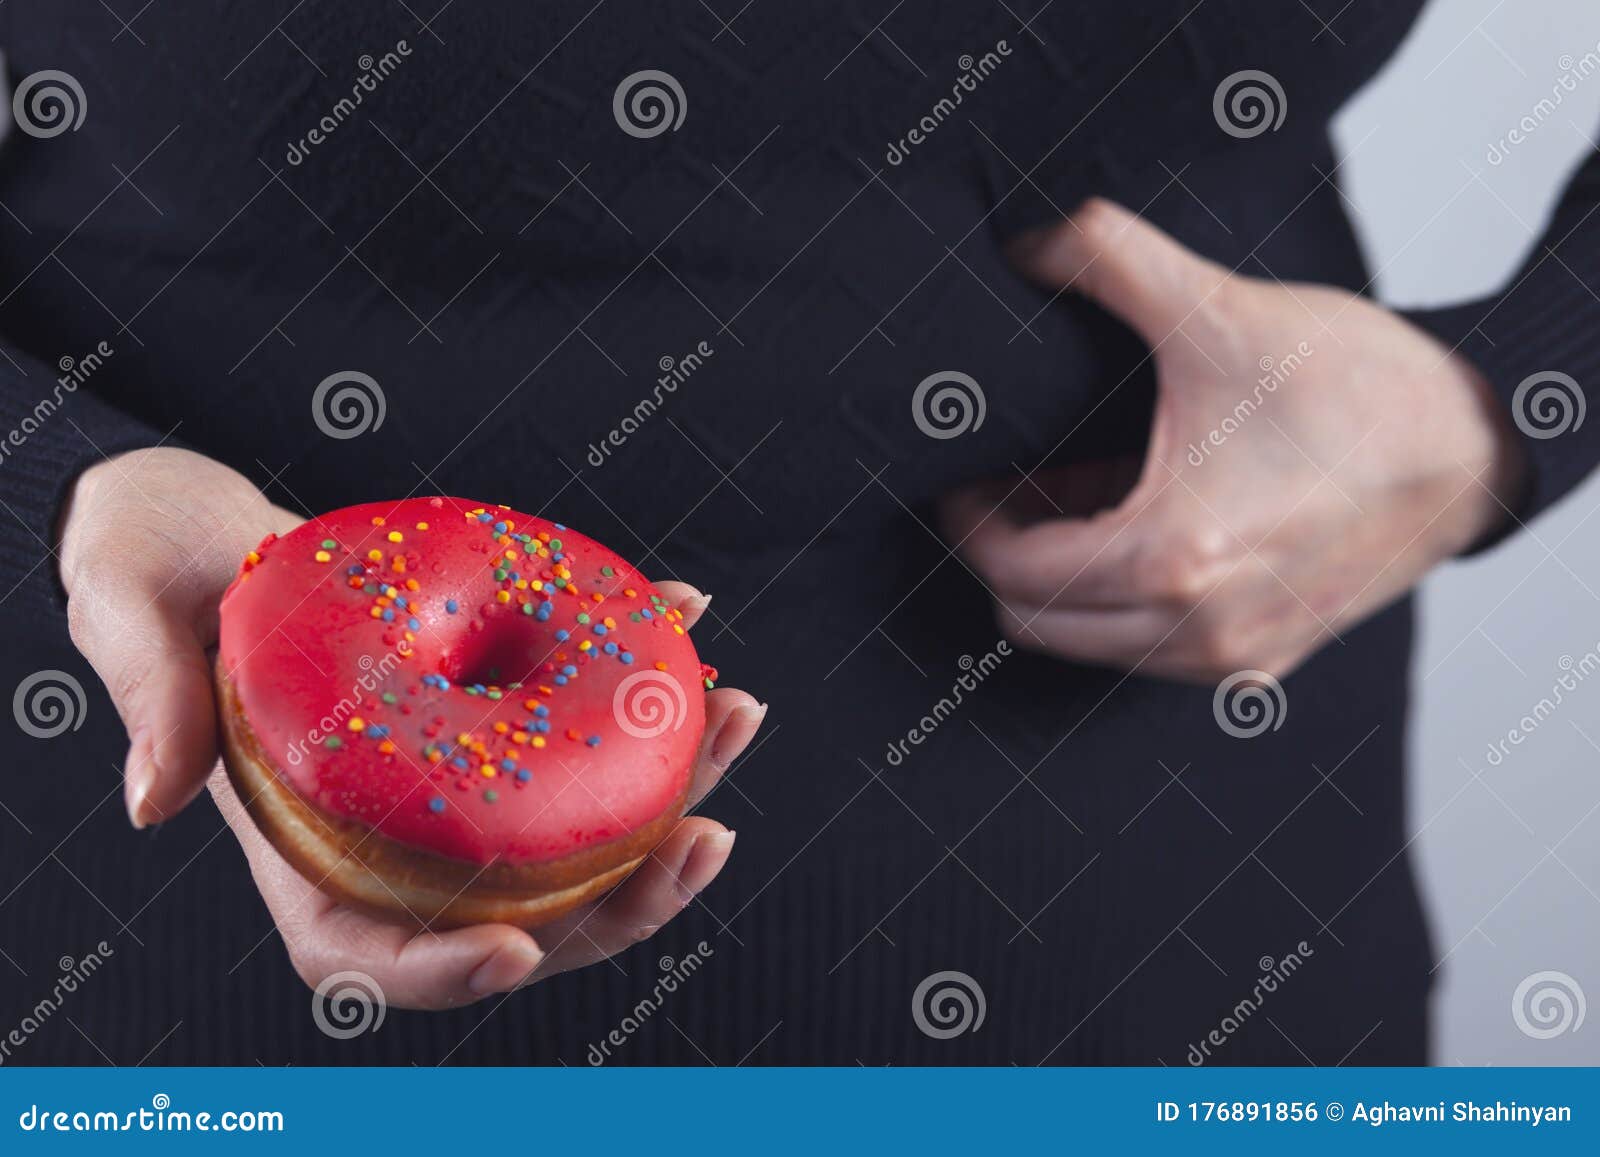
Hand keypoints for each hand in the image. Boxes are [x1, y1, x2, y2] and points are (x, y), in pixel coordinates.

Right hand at [59, 448, 764, 1006]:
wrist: (206, 527)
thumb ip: (148, 703)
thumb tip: (152, 804)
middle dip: (627, 898)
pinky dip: (640, 673)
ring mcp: (454, 784)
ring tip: (739, 711)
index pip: (373, 954)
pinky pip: (578, 720)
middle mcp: (396, 837)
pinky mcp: (491, 713)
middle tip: (708, 837)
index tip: (520, 950)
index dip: (446, 971)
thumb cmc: (152, 575)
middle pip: (522, 912)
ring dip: (673, 783)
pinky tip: (687, 612)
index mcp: (302, 853)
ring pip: (578, 826)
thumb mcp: (124, 613)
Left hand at [941, 199, 1525, 682]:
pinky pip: (1150, 651)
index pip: (1015, 573)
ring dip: (1063, 580)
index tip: (964, 477)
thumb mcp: (1220, 309)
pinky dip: (1120, 602)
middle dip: (1005, 555)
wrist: (1473, 446)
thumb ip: (1109, 257)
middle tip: (1005, 486)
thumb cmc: (1359, 389)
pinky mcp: (1262, 663)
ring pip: (1091, 644)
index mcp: (1176, 558)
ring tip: (1072, 496)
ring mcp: (1233, 659)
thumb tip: (1028, 241)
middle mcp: (1200, 631)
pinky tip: (1136, 525)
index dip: (971, 523)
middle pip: (1036, 623)